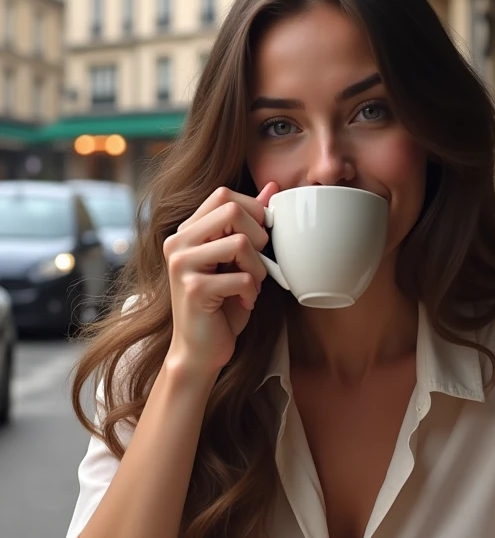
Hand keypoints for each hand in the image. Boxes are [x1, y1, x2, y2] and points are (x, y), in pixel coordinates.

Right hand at [163, 182, 278, 376]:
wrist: (201, 350)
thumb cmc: (222, 305)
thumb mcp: (239, 259)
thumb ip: (250, 222)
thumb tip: (272, 187)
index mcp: (187, 231)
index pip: (224, 195)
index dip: (253, 213)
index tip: (259, 242)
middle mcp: (178, 242)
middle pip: (232, 210)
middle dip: (258, 237)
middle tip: (257, 264)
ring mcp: (181, 264)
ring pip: (239, 242)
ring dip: (258, 268)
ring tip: (251, 285)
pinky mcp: (192, 288)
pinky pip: (242, 277)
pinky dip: (252, 292)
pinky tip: (244, 302)